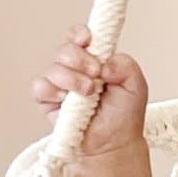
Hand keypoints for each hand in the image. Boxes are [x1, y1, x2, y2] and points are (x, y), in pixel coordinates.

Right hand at [30, 25, 149, 156]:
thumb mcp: (136, 86)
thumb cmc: (124, 114)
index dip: (80, 35)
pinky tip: (70, 101)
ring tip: (90, 93)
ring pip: (54, 68)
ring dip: (73, 79)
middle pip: (65, 50)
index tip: (88, 40)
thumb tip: (105, 62)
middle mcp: (74, 68)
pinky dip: (55, 92)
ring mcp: (59, 83)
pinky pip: (40, 87)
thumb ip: (126, 66)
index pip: (79, 37)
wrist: (115, 142)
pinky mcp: (47, 99)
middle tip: (97, 74)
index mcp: (93, 59)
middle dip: (82, 60)